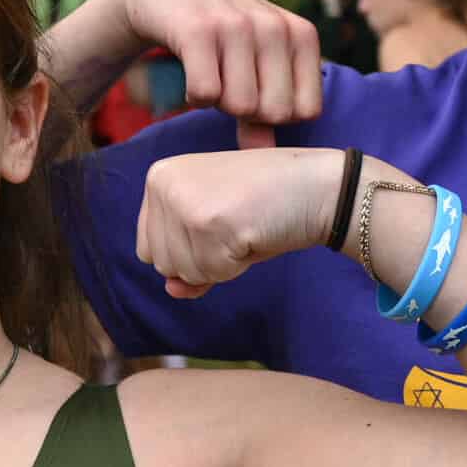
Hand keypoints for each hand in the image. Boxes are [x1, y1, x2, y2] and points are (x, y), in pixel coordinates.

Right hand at [104, 0, 323, 146]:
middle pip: (274, 113)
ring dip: (217, 102)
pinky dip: (193, 96)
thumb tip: (269, 158)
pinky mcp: (198, 30)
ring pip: (240, 106)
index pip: (307, 111)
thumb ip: (265, 112)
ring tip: (210, 75)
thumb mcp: (252, 65)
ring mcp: (237, 25)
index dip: (275, 115)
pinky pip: (205, 93)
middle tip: (228, 85)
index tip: (255, 94)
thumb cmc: (217, 36)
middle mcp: (275, 27)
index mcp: (301, 34)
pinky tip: (190, 72)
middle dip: (246, 111)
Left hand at [135, 146, 347, 298]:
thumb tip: (171, 290)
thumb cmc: (267, 206)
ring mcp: (183, 201)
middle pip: (161, 264)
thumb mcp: (215, 231)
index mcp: (159, 177)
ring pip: (184, 273)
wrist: (318, 186)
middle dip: (202, 260)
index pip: (148, 248)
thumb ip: (185, 261)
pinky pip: (211, 274)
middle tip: (236, 226)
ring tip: (244, 228)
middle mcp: (163, 184)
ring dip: (220, 264)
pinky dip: (235, 267)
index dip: (188, 252)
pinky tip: (253, 234)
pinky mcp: (207, 221)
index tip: (219, 224)